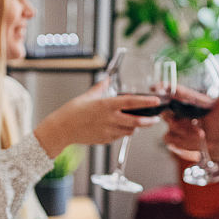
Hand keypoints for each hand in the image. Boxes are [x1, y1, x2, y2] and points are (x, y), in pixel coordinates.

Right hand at [34, 79, 159, 157]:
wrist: (62, 130)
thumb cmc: (72, 112)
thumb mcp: (87, 96)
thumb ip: (101, 87)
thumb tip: (107, 79)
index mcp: (106, 105)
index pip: (131, 103)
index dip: (146, 102)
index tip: (156, 101)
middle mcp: (109, 119)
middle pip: (136, 122)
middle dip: (149, 121)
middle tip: (155, 119)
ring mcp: (108, 131)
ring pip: (130, 131)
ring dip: (136, 127)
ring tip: (137, 122)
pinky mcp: (105, 140)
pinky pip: (119, 136)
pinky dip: (124, 132)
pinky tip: (121, 127)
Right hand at [163, 91, 218, 160]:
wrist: (217, 142)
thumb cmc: (217, 123)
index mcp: (187, 99)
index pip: (171, 90)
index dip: (162, 87)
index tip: (156, 88)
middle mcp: (177, 110)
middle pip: (167, 110)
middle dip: (181, 121)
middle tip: (196, 127)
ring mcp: (173, 123)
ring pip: (172, 127)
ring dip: (188, 133)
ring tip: (202, 135)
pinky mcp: (172, 136)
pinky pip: (170, 139)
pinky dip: (183, 142)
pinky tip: (194, 143)